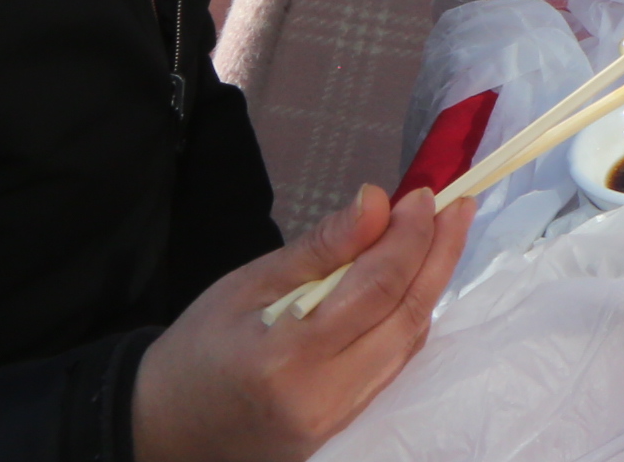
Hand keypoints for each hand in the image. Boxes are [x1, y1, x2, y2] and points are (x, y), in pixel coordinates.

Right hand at [131, 185, 471, 461]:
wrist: (166, 427)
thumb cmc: (197, 350)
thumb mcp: (246, 285)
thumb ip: (319, 249)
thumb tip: (377, 201)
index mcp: (286, 357)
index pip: (376, 288)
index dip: (409, 237)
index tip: (424, 194)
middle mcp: (321, 396)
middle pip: (406, 318)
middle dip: (439, 255)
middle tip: (457, 206)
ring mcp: (337, 421)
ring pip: (408, 344)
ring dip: (431, 286)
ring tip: (441, 235)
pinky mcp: (344, 430)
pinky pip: (393, 367)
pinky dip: (408, 320)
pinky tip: (412, 284)